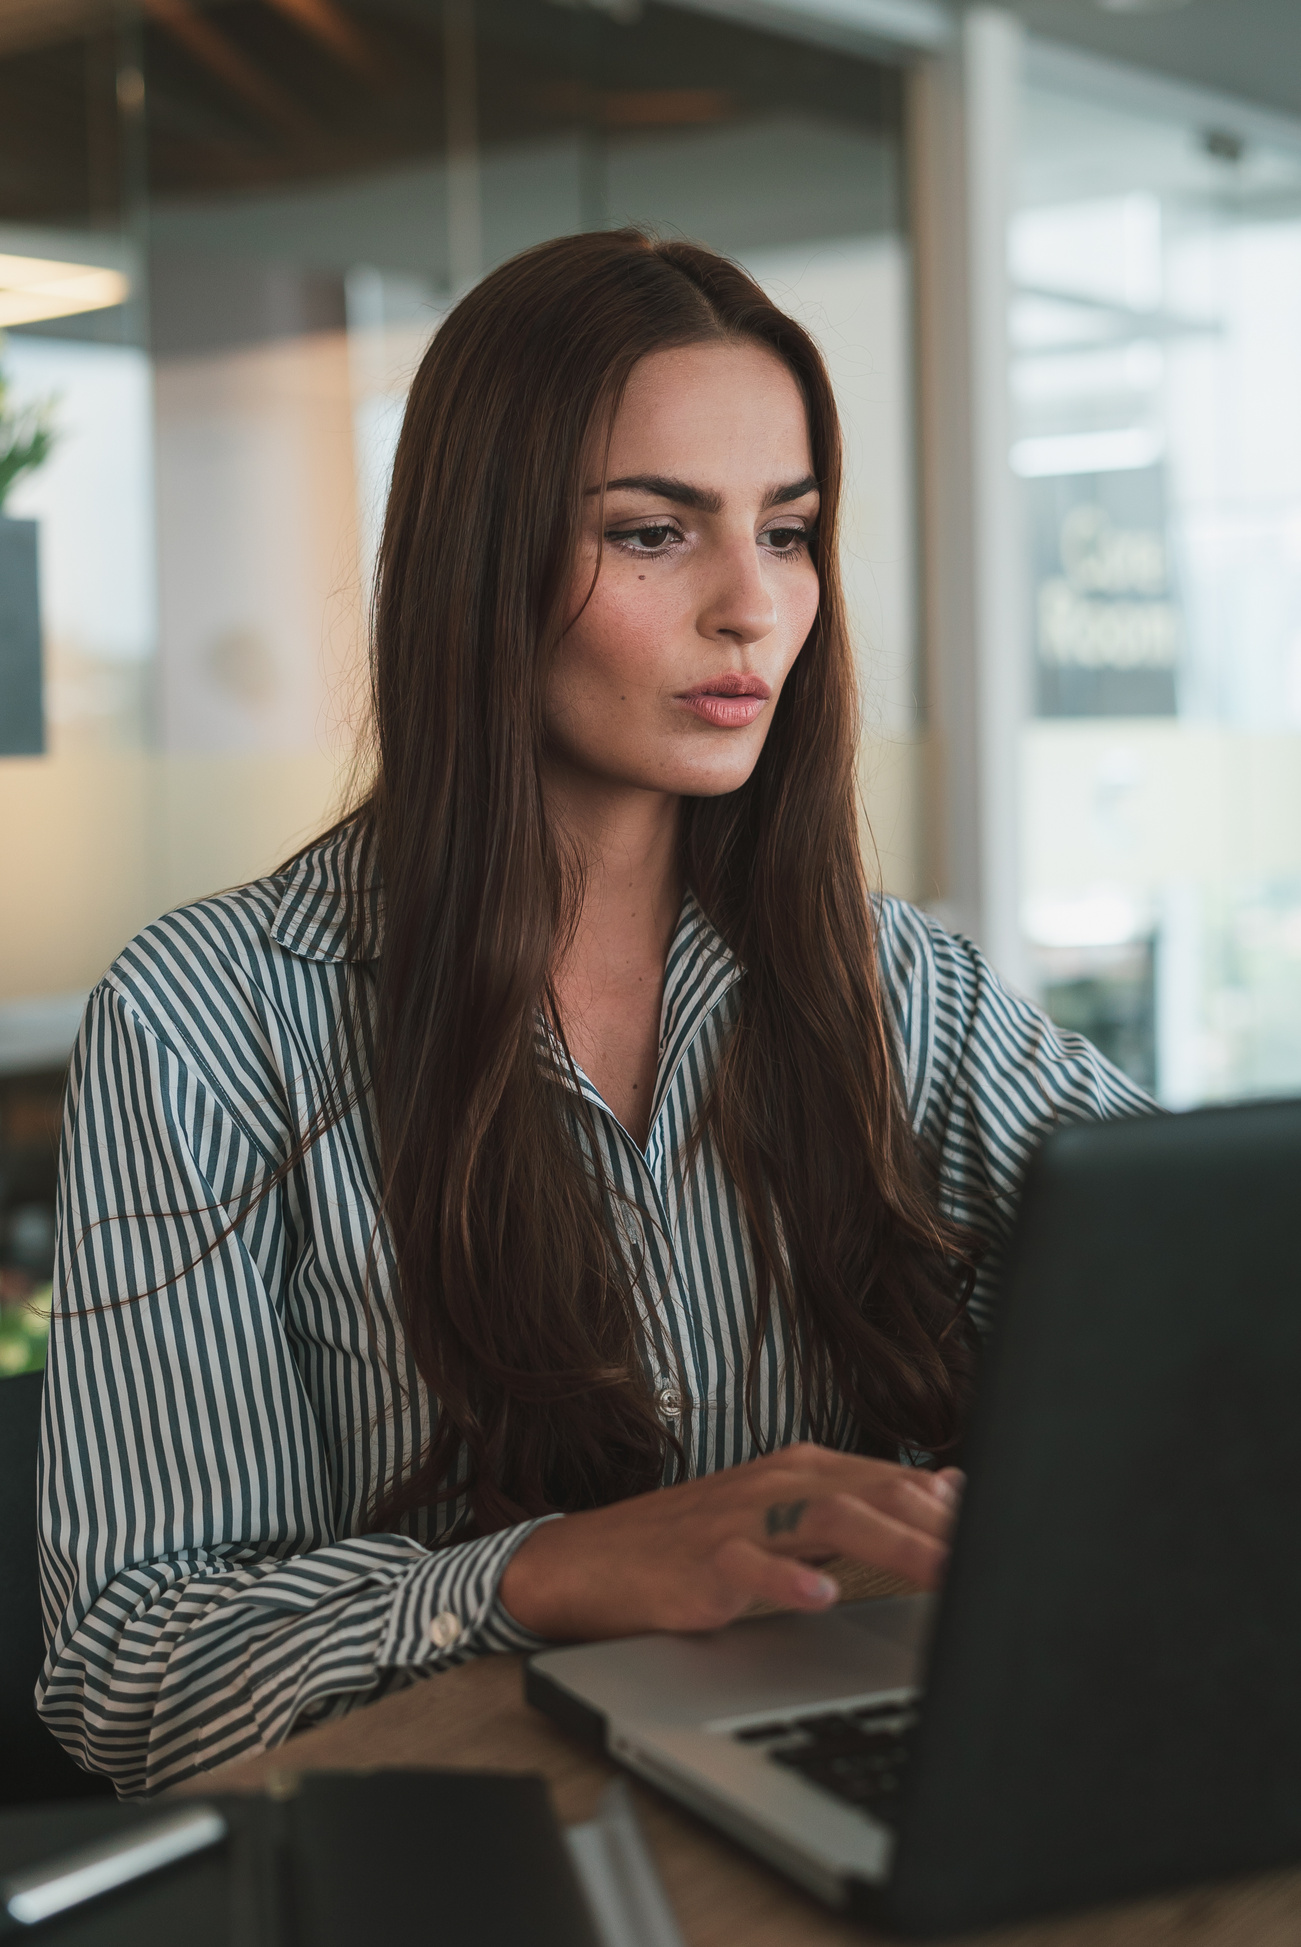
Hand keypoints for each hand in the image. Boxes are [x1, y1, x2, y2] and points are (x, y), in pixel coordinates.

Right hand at [499, 1442, 962, 1640]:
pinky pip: (747, 1567)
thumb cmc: (692, 1545)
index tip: (1009, 1535)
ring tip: (941, 1569)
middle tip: (995, 1555)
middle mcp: (776, 1484)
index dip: (954, 1511)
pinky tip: (820, 1595)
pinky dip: (786, 1580)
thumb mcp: (784, 1517)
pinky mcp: (698, 1564)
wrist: (589, 1562)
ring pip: (825, 1516)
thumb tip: (947, 1487)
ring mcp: (737, 1521)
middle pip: (873, 1493)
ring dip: (889, 1542)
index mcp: (802, 1471)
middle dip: (939, 1524)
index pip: (894, 1483)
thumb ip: (863, 1503)